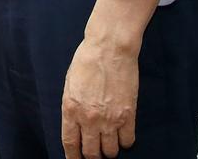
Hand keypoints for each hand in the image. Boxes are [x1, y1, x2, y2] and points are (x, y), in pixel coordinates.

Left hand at [61, 37, 139, 158]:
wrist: (110, 49)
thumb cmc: (86, 61)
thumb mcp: (69, 84)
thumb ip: (71, 106)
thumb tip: (75, 124)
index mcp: (70, 109)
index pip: (70, 143)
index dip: (73, 156)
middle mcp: (89, 118)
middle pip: (91, 152)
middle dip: (92, 156)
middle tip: (94, 154)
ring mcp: (110, 119)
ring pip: (111, 151)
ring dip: (109, 151)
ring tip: (108, 145)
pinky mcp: (128, 116)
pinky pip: (128, 141)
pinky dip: (125, 143)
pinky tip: (122, 137)